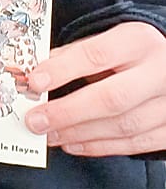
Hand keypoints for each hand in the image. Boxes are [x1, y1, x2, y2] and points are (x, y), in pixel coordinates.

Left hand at [25, 22, 165, 155]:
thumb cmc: (134, 53)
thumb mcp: (109, 40)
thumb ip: (75, 54)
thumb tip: (38, 72)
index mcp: (138, 41)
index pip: (96, 55)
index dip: (62, 70)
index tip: (34, 82)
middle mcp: (159, 71)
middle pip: (111, 98)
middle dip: (67, 112)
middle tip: (36, 121)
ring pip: (123, 126)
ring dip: (80, 134)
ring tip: (50, 135)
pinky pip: (136, 143)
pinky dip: (101, 147)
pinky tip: (75, 144)